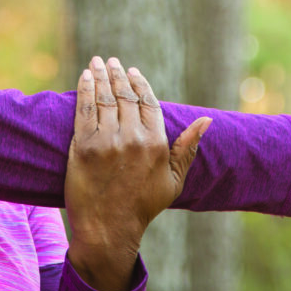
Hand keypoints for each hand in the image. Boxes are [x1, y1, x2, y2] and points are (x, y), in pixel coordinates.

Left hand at [64, 57, 210, 290]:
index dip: (140, 84)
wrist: (108, 229)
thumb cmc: (143, 205)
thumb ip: (188, 148)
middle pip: (124, 96)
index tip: (133, 72)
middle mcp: (132, 138)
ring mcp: (106, 141)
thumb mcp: (174, 179)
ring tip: (97, 63)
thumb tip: (207, 122)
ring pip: (104, 99)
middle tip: (111, 61)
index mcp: (155, 143)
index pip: (148, 102)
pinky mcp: (84, 146)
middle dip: (118, 75)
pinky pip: (84, 110)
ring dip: (100, 76)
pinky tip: (85, 78)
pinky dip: (85, 90)